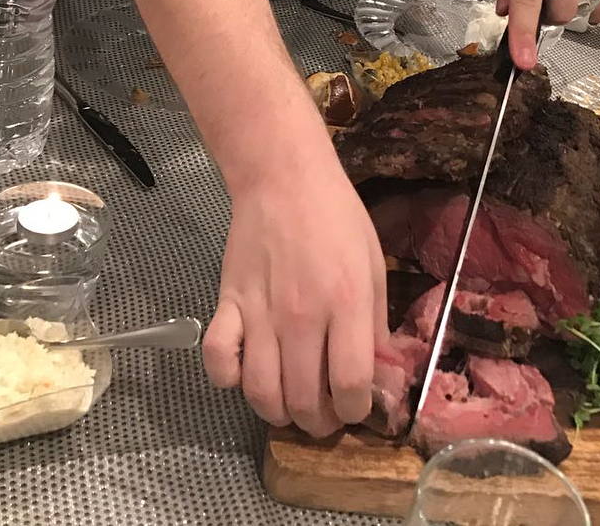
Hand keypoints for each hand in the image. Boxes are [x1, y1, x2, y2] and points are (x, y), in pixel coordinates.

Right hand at [203, 122, 387, 437]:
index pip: (351, 385)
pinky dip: (229, 379)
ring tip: (292, 405)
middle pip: (305, 400)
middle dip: (320, 422)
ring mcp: (260, 313)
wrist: (284, 178)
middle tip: (326, 414)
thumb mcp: (374, 264)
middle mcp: (302, 316)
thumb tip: (380, 376)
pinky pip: (219, 361)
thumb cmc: (337, 218)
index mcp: (346, 302)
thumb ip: (376, 324)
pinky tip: (246, 372)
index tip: (357, 406)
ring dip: (279, 413)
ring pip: (262, 394)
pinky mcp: (227, 304)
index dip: (356, 410)